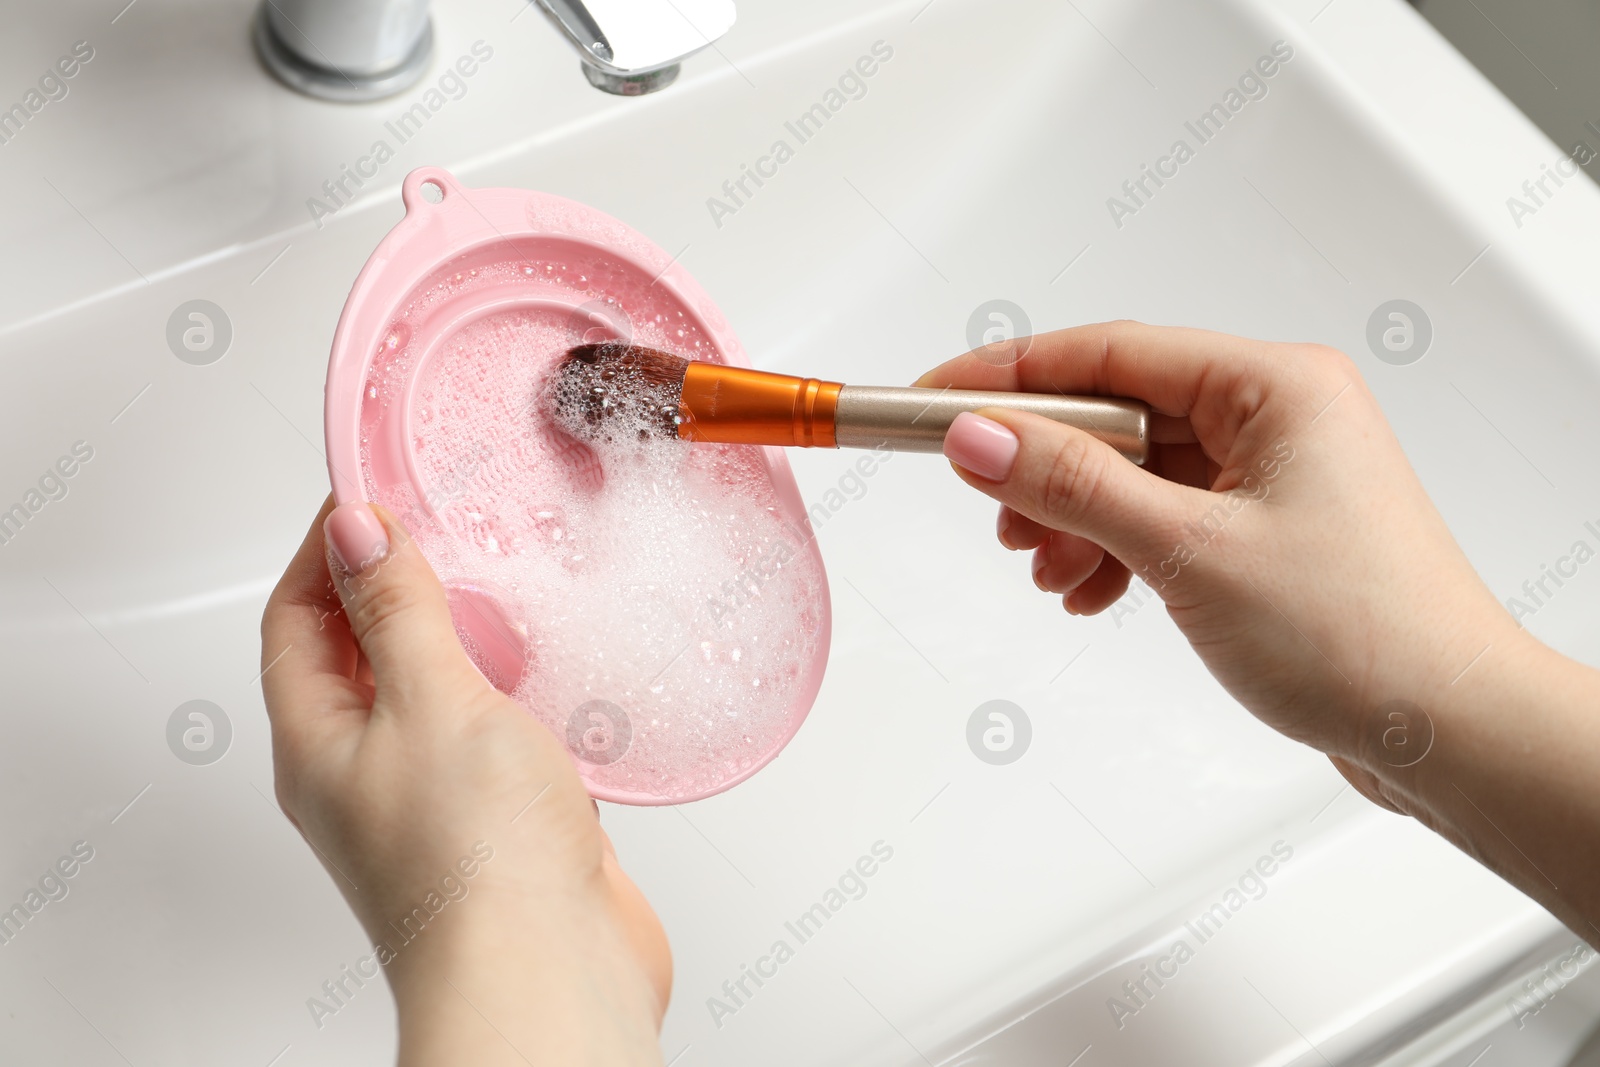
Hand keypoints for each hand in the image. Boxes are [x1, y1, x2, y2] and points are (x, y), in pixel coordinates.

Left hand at [261, 497, 669, 1065]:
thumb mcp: (430, 702)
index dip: (322, 550)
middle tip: (440, 526)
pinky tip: (555, 667)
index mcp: (318, 744)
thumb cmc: (476, 866)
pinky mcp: (501, 819)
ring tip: (501, 581)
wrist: (548, 977)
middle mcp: (366, 773)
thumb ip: (395, 611)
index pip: (293, 620)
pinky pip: (492, 733)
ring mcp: (433, 799)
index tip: (371, 494)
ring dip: (459, 635)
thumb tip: (354, 528)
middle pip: (355, 654)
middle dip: (390, 583)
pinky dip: (515, 688)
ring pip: (430, 692)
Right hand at [919, 321, 1526, 799]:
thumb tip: (981, 437)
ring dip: (1077, 518)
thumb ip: (1072, 486)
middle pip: (1119, 413)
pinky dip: (1116, 550)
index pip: (1110, 354)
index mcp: (1275, 385)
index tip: (935, 398)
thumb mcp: (1187, 550)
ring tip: (1044, 567)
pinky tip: (1092, 591)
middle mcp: (1278, 416)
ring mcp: (1274, 476)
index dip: (1011, 376)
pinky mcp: (1267, 532)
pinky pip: (1163, 517)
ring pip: (1136, 471)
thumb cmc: (1361, 635)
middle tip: (991, 507)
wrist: (1447, 732)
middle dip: (1046, 466)